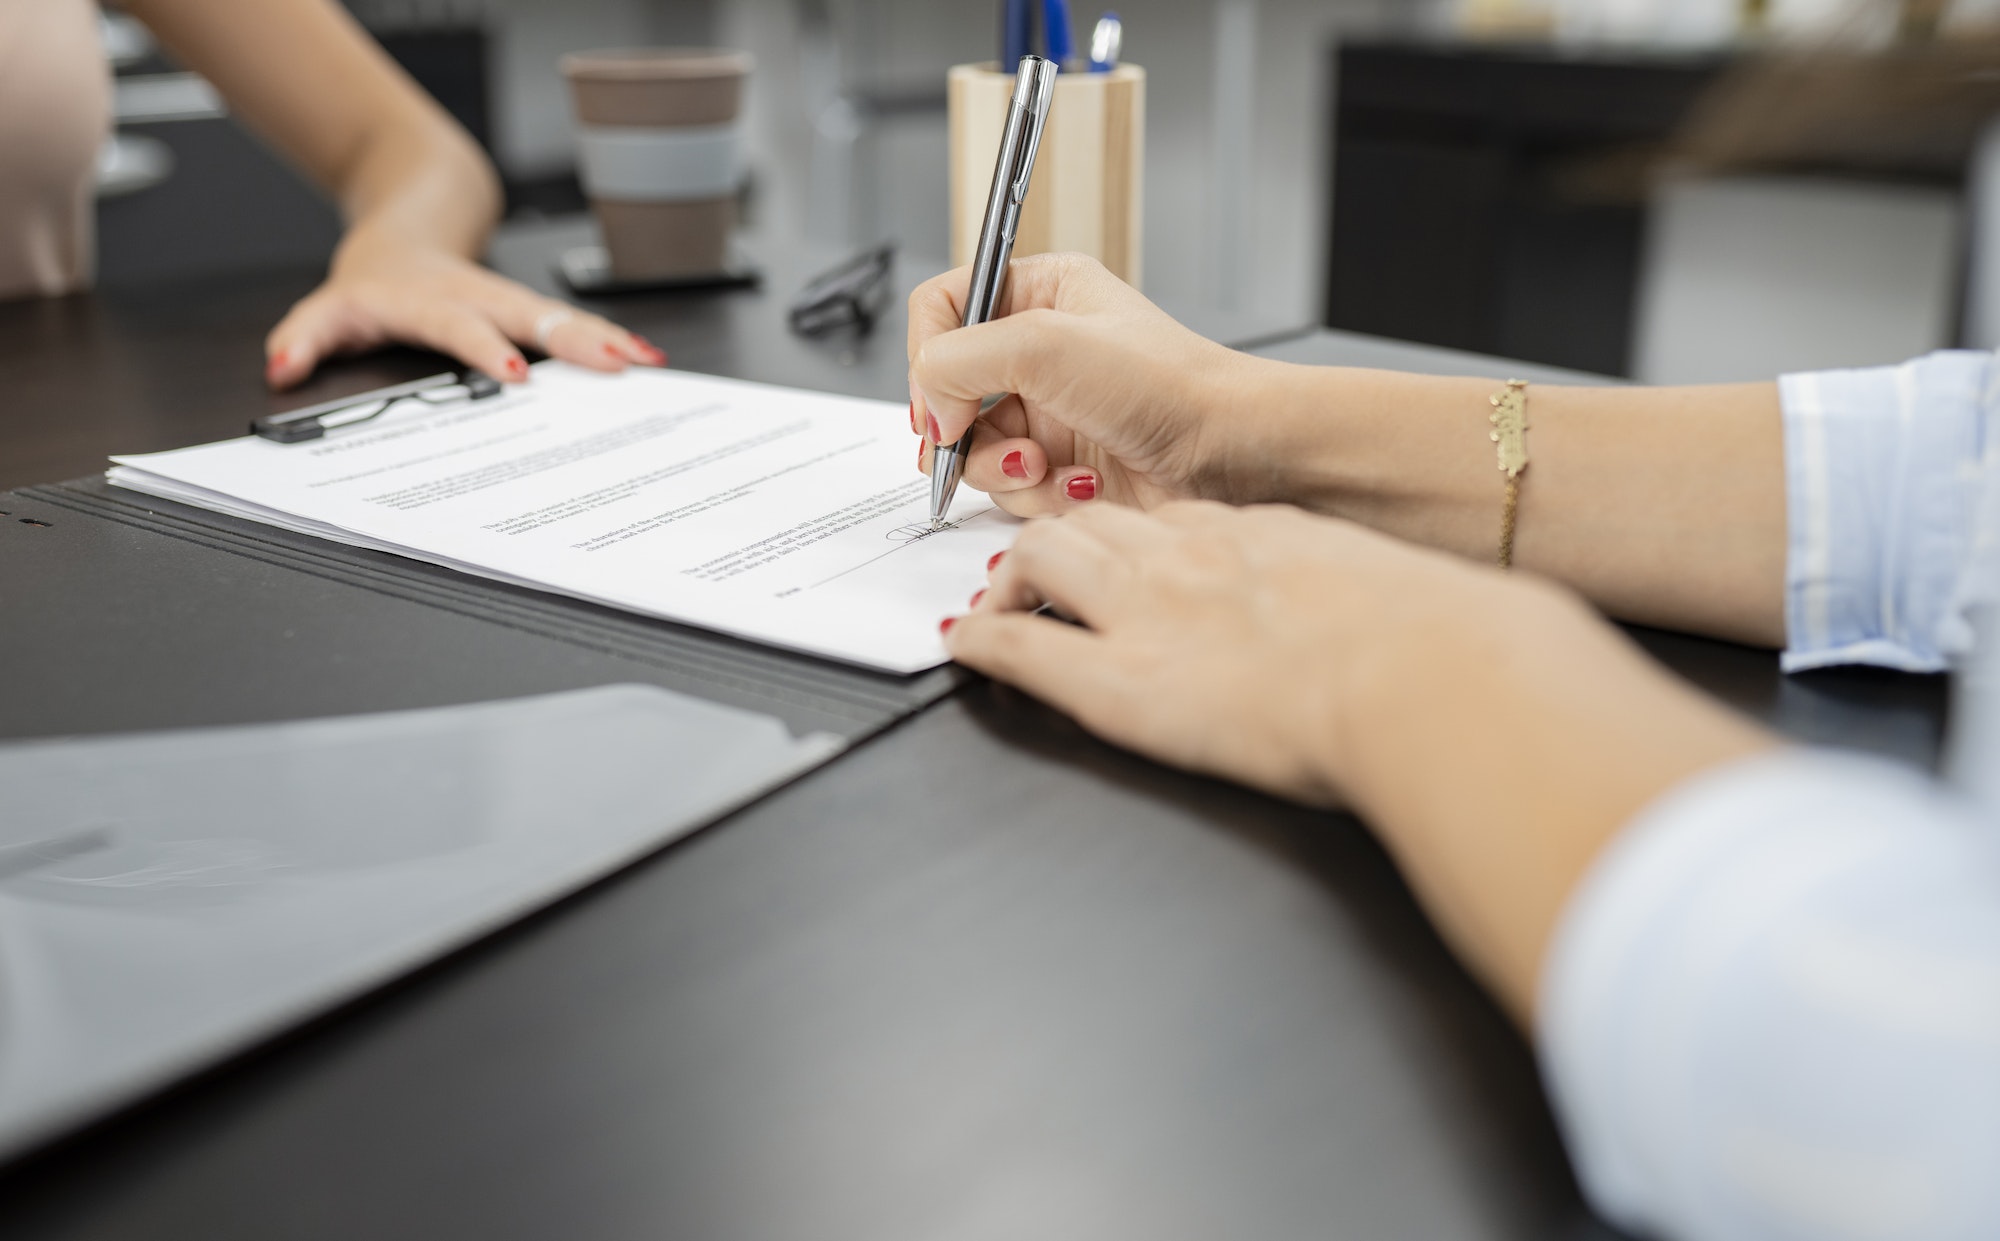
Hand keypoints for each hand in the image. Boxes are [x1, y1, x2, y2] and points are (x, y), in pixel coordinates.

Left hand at [262, 233, 664, 388]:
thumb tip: (283, 368)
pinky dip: (612, 340)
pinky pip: (573, 325)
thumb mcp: (330, 307)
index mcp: (431, 300)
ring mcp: (510, 300)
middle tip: (614, 364)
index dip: (486, 348)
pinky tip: (646, 357)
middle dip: (575, 341)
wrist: (408, 229)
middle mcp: (478, 296)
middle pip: (531, 317)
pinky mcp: (531, 309)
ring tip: (644, 362)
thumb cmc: (378, 281)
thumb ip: (305, 337)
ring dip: (606, 340)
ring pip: (562, 318)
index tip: (513, 374)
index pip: (460, 325)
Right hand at [907, 253, 1262, 514]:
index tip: (940, 398)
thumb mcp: (1048, 343)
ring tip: (1047, 465)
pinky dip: (1036, 495)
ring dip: (1003, 467)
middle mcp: (1038, 350)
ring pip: (971, 449)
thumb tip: (928, 406)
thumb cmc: (1171, 385)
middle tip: (975, 440)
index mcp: (1039, 292)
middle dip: (961, 427)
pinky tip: (1080, 485)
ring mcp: (1047, 412)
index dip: (929, 355)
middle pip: (946, 389)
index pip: (942, 308)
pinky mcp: (1060, 467)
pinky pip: (1009, 488)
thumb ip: (959, 358)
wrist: (1233, 457)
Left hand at [942, 499, 1538, 804]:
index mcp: (1259, 535)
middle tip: (1039, 575)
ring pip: (1043, 558)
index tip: (1132, 555)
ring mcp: (1147, 611)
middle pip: (1093, 521)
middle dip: (1059, 541)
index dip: (1139, 538)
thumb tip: (1405, 614)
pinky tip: (965, 646)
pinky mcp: (1119, 679)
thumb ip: (1371, 595)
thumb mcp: (1400, 595)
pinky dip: (983, 641)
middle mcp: (1189, 557)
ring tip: (998, 604)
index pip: (1171, 517)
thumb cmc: (1438, 645)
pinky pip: (1022, 647)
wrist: (1428, 677)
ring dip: (1012, 580)